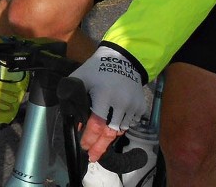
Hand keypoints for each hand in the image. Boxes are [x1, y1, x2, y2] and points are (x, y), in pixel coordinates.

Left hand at [70, 46, 144, 160]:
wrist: (124, 58)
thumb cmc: (98, 68)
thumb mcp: (81, 77)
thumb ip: (75, 98)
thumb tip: (76, 121)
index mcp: (104, 95)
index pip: (97, 124)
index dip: (90, 138)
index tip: (84, 147)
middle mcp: (120, 102)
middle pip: (110, 132)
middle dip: (100, 147)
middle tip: (93, 157)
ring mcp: (132, 105)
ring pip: (120, 129)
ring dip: (110, 136)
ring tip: (101, 142)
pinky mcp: (140, 106)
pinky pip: (129, 122)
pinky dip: (120, 126)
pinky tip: (112, 126)